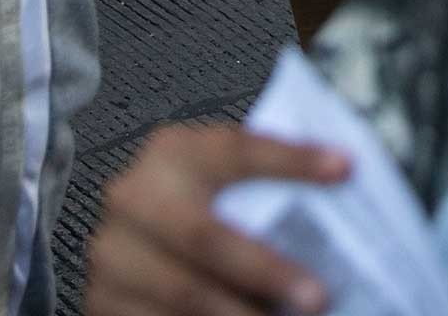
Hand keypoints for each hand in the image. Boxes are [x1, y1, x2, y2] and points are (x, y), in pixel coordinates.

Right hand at [89, 125, 347, 315]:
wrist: (133, 241)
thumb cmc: (197, 207)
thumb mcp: (221, 183)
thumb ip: (265, 188)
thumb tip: (344, 193)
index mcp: (173, 153)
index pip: (236, 150)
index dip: (291, 158)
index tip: (345, 169)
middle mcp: (134, 198)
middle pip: (203, 235)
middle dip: (264, 270)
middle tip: (316, 297)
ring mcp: (113, 255)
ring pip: (184, 293)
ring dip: (242, 315)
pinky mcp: (102, 303)